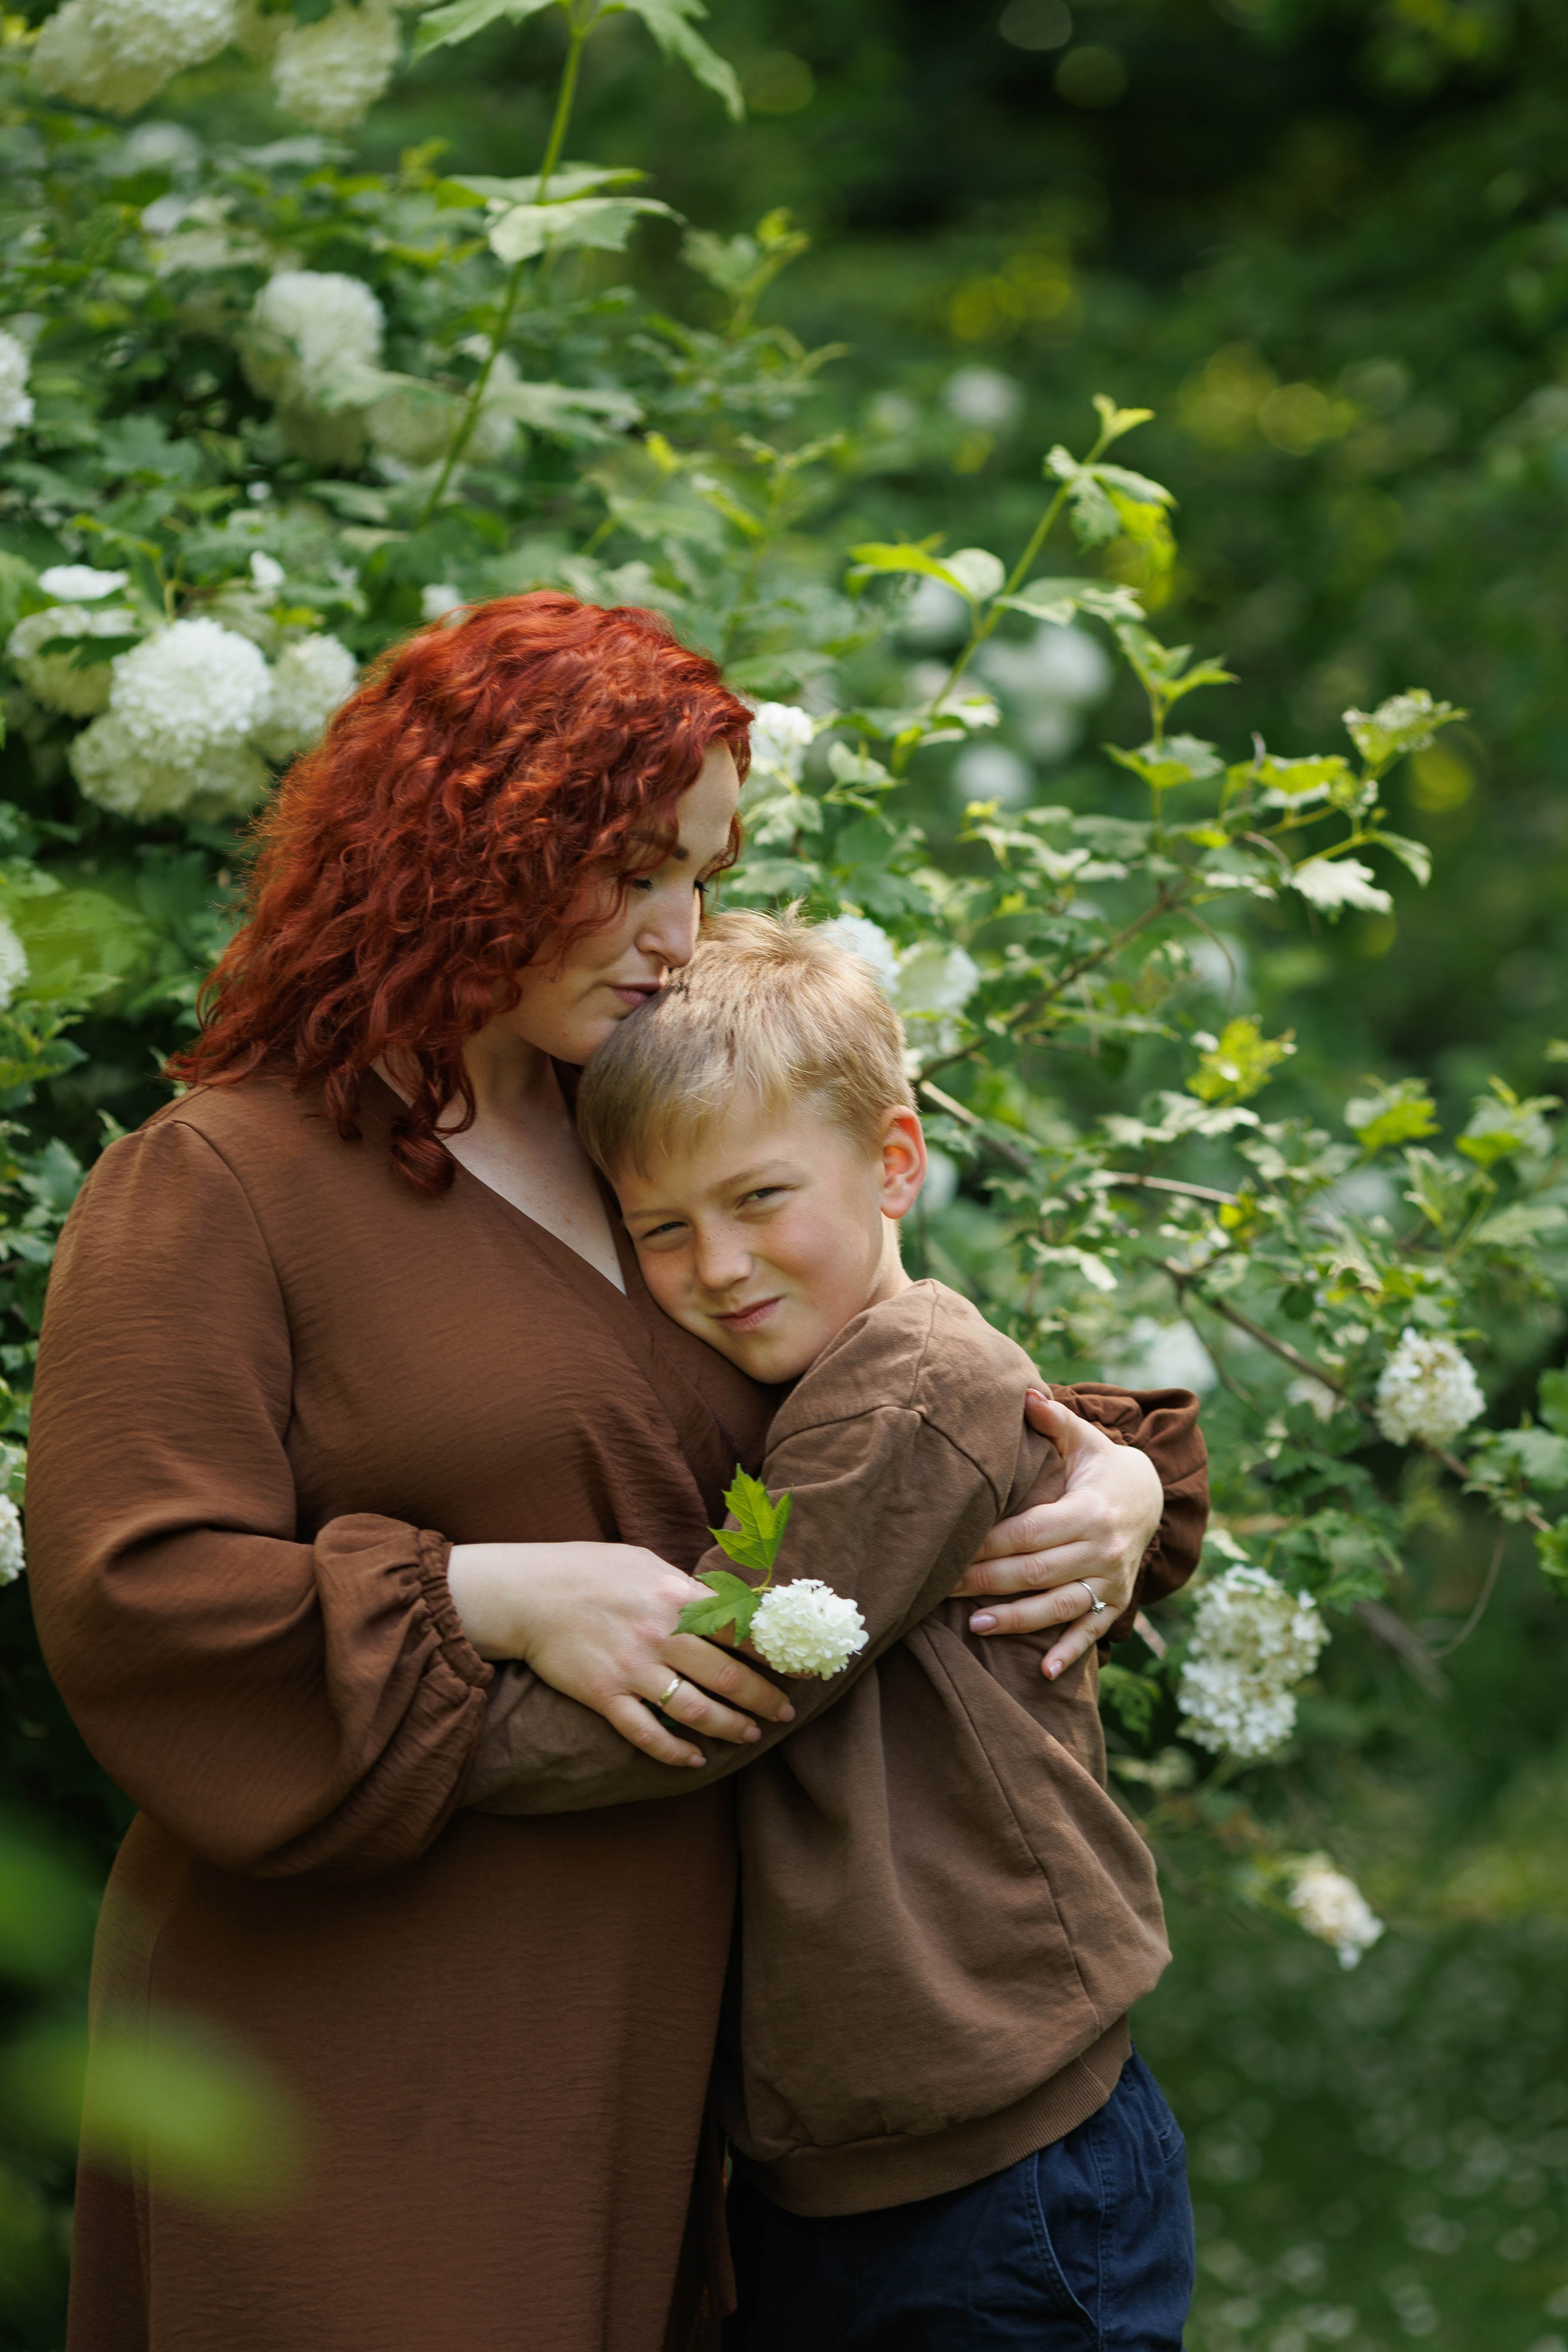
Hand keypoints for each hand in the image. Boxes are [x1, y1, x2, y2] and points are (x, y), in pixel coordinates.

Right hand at [446, 1539, 794, 1766]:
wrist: (527, 1593)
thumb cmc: (588, 1571)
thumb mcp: (645, 1563)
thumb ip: (686, 1589)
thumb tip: (726, 1605)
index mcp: (677, 1595)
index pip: (742, 1628)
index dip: (778, 1652)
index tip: (804, 1667)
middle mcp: (661, 1633)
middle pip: (728, 1675)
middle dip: (764, 1698)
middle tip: (784, 1713)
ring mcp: (632, 1667)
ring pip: (696, 1710)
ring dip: (729, 1727)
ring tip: (749, 1735)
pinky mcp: (605, 1695)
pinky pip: (647, 1734)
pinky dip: (675, 1752)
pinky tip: (695, 1760)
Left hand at [950, 1393, 1163, 1679]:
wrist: (1153, 1498)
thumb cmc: (1102, 1466)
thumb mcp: (1084, 1440)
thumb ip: (1054, 1420)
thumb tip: (1026, 1391)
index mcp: (1088, 1511)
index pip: (1027, 1533)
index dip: (987, 1542)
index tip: (950, 1546)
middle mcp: (1101, 1550)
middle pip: (1034, 1572)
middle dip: (985, 1581)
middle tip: (941, 1590)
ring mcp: (1111, 1581)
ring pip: (1058, 1606)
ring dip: (1018, 1620)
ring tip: (977, 1626)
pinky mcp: (1116, 1602)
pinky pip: (1092, 1631)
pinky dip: (1070, 1651)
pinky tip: (1044, 1672)